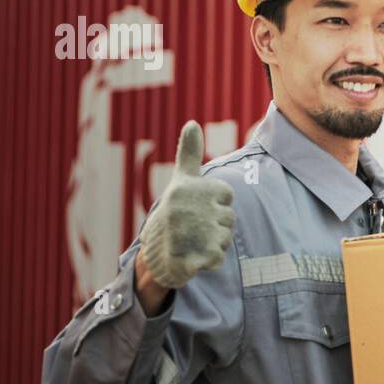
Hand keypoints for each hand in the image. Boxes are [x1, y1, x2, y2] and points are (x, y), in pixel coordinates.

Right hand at [137, 121, 234, 289]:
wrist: (153, 255)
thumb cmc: (173, 213)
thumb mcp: (181, 180)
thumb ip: (189, 153)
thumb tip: (192, 123)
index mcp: (191, 188)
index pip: (227, 196)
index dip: (215, 205)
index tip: (195, 208)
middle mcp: (192, 208)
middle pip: (229, 218)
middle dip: (215, 226)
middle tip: (192, 228)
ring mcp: (195, 233)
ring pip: (227, 237)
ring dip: (214, 243)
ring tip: (191, 242)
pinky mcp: (199, 256)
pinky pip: (220, 257)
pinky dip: (210, 260)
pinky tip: (192, 257)